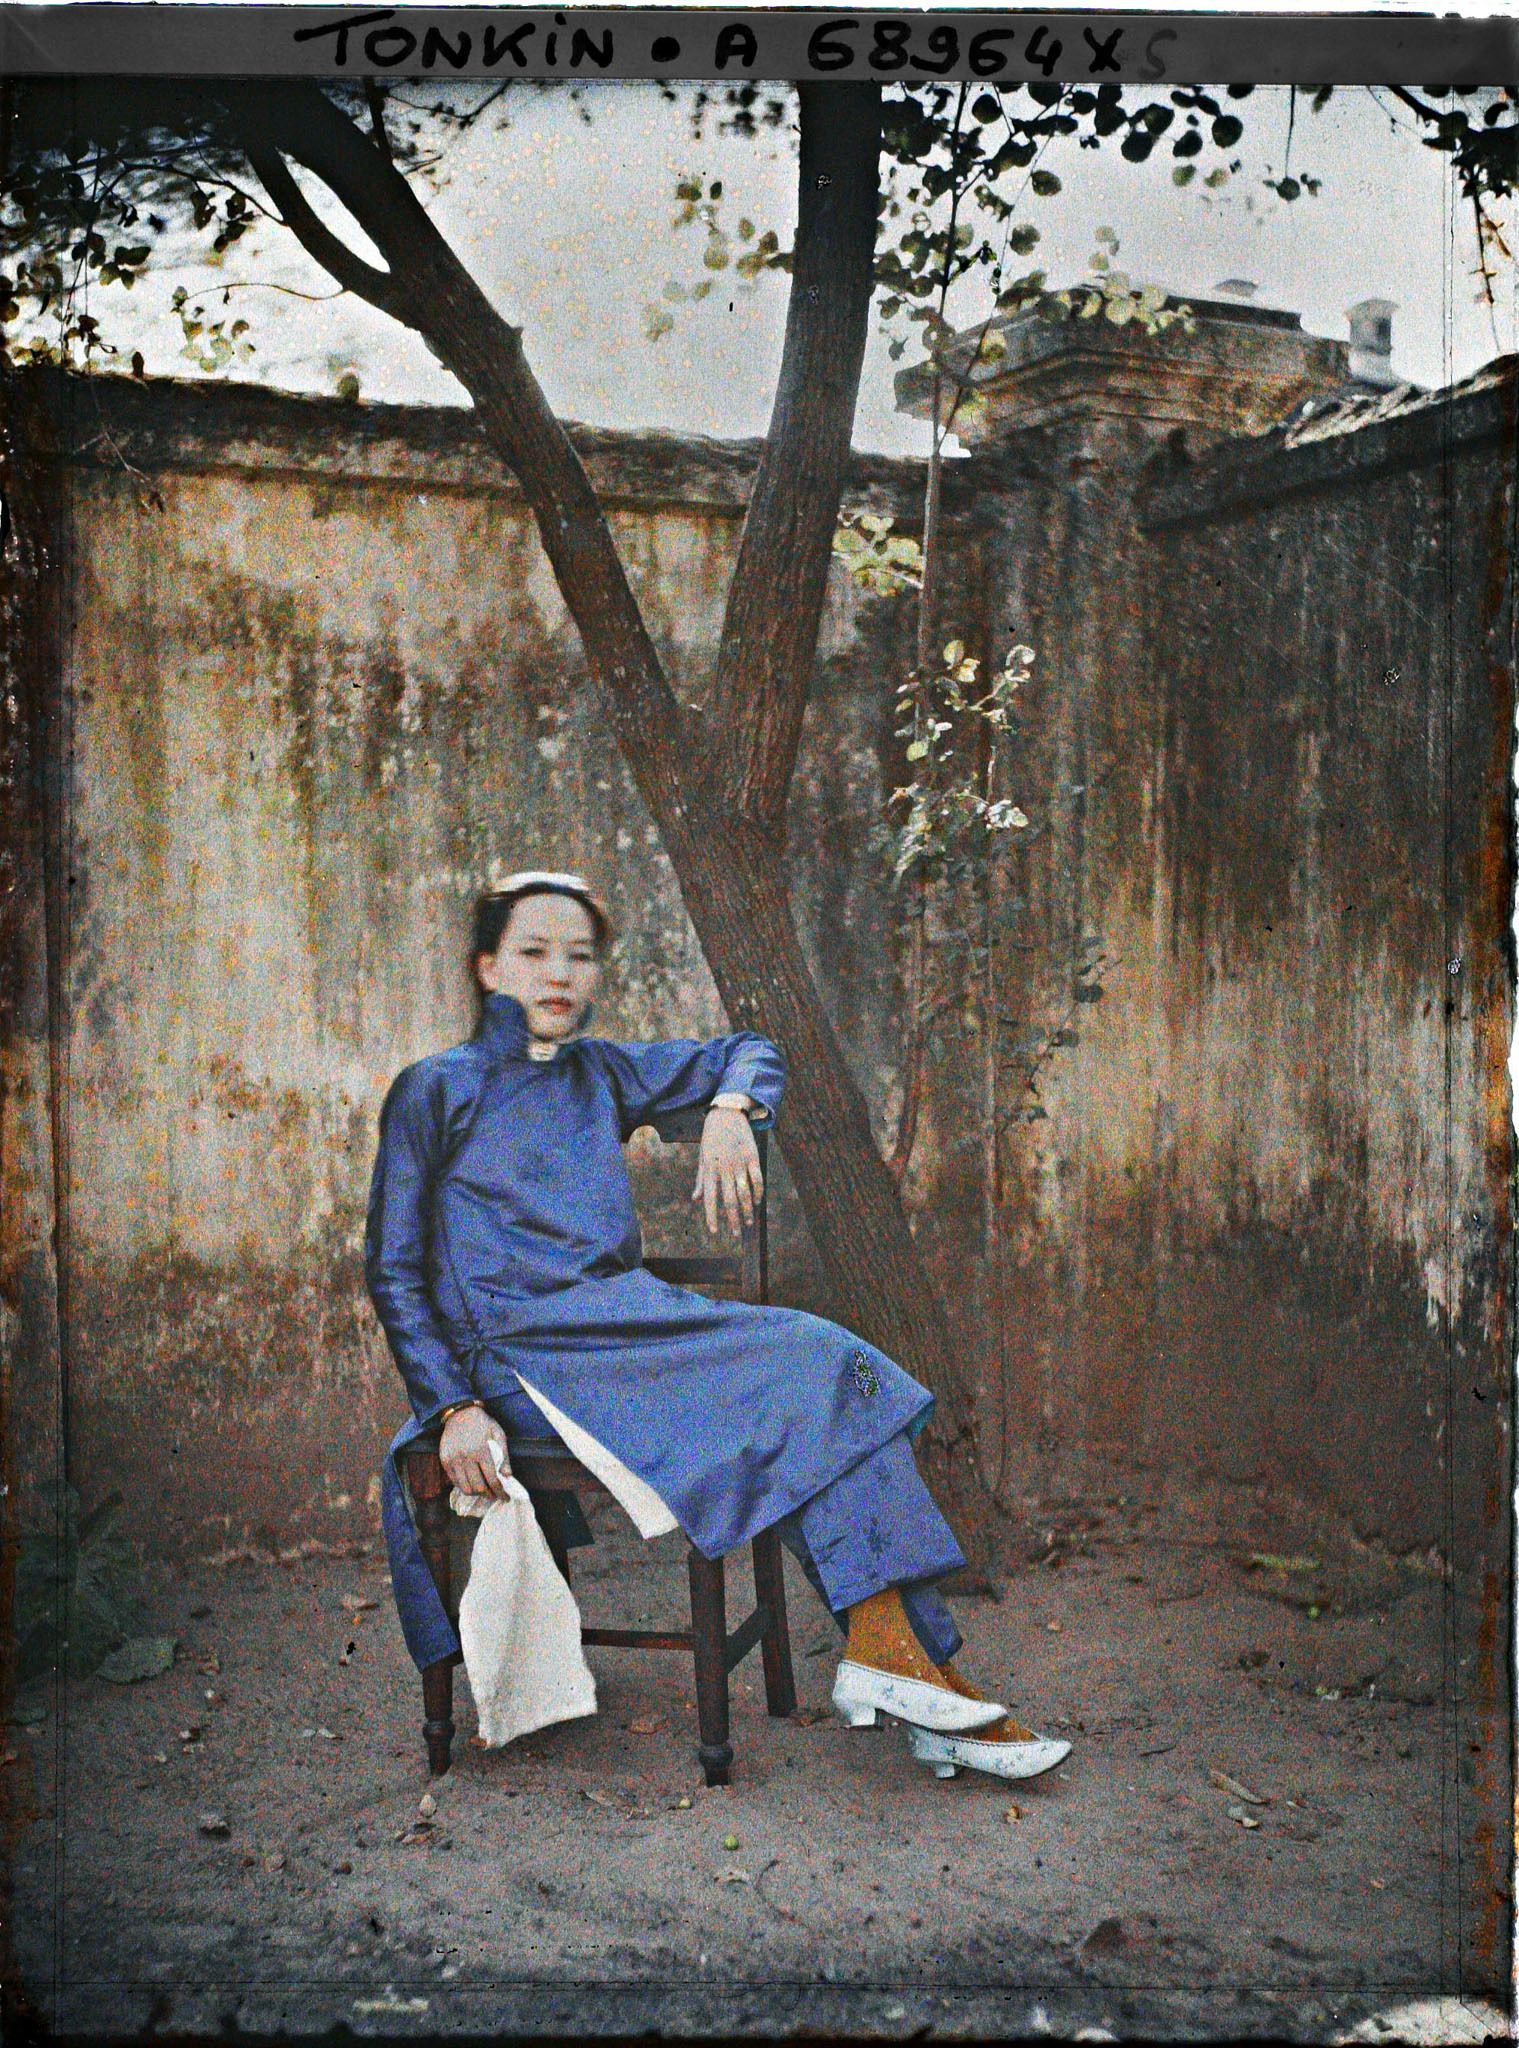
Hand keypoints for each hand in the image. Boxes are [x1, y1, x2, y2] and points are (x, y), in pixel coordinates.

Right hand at [440, 1404, 510, 1498]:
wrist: (460, 1414)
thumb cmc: (482, 1424)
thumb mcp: (498, 1434)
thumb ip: (504, 1455)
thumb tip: (507, 1476)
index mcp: (481, 1450)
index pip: (492, 1479)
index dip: (500, 1491)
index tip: (505, 1497)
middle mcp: (466, 1457)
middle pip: (478, 1487)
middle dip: (489, 1494)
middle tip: (494, 1495)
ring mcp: (453, 1460)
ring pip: (465, 1488)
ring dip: (476, 1493)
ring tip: (483, 1491)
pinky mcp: (445, 1461)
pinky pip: (454, 1481)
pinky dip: (464, 1486)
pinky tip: (471, 1483)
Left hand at [692, 1107, 763, 1236]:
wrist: (726, 1114)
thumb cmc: (711, 1138)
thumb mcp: (702, 1158)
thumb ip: (701, 1180)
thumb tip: (696, 1199)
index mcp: (710, 1169)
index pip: (710, 1198)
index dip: (711, 1217)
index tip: (714, 1232)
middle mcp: (724, 1168)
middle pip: (730, 1200)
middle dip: (732, 1219)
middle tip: (734, 1234)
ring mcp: (739, 1162)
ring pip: (745, 1192)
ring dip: (747, 1210)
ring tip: (747, 1222)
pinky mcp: (752, 1156)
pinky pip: (757, 1178)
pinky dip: (758, 1192)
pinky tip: (757, 1202)